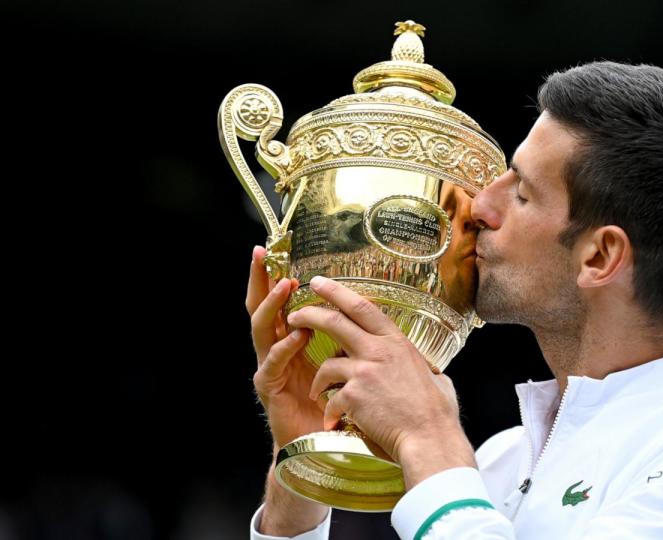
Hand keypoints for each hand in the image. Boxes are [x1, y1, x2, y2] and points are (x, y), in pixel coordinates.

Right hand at [246, 246, 322, 448]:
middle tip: (262, 254)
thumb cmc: (331, 402)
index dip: (275, 275)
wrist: (321, 444)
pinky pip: (273, 363)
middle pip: (261, 307)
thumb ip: (341, 337)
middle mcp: (274, 349)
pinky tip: (296, 335)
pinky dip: (285, 347)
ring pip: (262, 330)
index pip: (280, 301)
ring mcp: (269, 367)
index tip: (276, 248)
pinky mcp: (270, 388)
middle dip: (260, 280)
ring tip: (285, 286)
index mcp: (290, 340)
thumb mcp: (339, 362)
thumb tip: (363, 308)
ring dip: (273, 306)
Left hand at [287, 275, 476, 487]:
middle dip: (310, 314)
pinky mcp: (354, 396)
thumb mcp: (435, 377)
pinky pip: (331, 398)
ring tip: (315, 390)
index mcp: (397, 342)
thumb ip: (423, 368)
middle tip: (295, 314)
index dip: (338, 292)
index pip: (363, 306)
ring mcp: (365, 371)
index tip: (321, 284)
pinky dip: (330, 411)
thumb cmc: (437, 413)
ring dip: (317, 379)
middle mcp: (379, 350)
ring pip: (327, 364)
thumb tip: (431, 371)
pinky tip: (332, 422)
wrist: (429, 438)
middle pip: (335, 322)